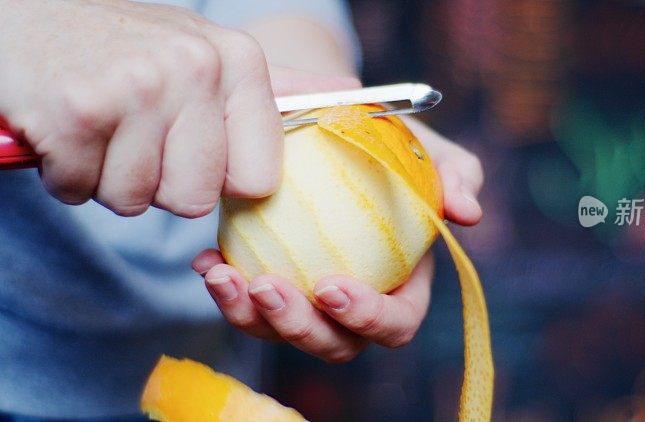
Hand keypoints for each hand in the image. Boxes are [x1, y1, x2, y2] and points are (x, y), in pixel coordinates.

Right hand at [0, 0, 356, 216]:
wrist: (28, 17)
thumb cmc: (128, 49)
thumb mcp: (209, 56)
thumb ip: (280, 88)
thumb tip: (350, 97)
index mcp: (239, 62)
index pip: (258, 180)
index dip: (216, 178)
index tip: (189, 144)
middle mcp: (195, 69)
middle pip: (195, 198)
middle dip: (157, 181)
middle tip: (133, 133)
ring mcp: (135, 87)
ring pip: (137, 200)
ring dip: (109, 177)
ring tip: (100, 125)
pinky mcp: (76, 110)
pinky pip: (82, 191)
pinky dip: (67, 173)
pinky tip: (65, 128)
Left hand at [192, 123, 483, 361]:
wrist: (330, 124)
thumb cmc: (386, 142)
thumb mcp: (424, 148)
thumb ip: (455, 174)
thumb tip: (468, 212)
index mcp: (402, 283)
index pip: (396, 322)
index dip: (367, 319)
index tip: (330, 285)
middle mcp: (354, 302)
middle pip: (335, 344)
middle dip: (299, 328)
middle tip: (267, 285)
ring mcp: (308, 298)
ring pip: (279, 333)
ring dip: (249, 315)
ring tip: (221, 274)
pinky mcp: (268, 281)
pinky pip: (245, 302)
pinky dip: (224, 286)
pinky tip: (206, 258)